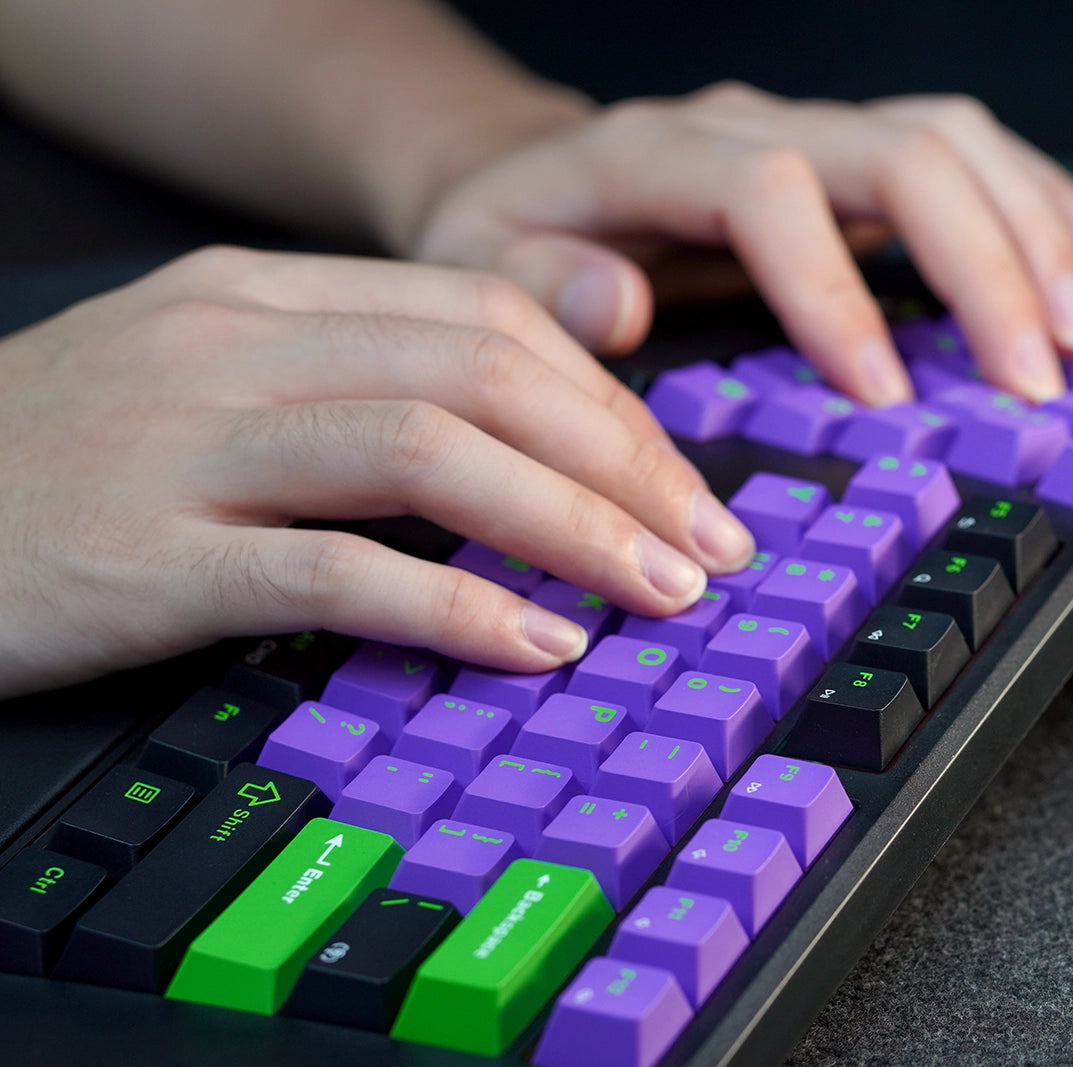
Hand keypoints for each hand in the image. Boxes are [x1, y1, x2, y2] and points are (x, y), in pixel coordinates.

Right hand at [0, 247, 753, 698]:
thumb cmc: (60, 464)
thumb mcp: (210, 387)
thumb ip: (354, 391)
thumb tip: (521, 448)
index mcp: (262, 295)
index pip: (483, 317)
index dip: (607, 398)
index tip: (676, 477)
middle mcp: (234, 345)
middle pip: (483, 370)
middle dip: (625, 458)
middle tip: (708, 541)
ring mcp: (189, 443)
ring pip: (429, 451)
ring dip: (573, 523)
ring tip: (660, 589)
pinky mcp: (151, 556)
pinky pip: (337, 569)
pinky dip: (456, 605)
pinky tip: (535, 641)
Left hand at [409, 83, 1072, 403]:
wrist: (525, 174)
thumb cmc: (510, 234)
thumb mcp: (482, 269)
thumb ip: (542, 289)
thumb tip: (625, 304)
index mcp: (657, 152)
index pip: (772, 193)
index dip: (835, 290)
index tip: (884, 396)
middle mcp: (752, 123)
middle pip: (900, 154)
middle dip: (983, 267)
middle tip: (1033, 377)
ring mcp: (813, 132)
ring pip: (956, 142)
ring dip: (1035, 234)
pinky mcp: (857, 156)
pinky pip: (975, 156)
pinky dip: (1047, 209)